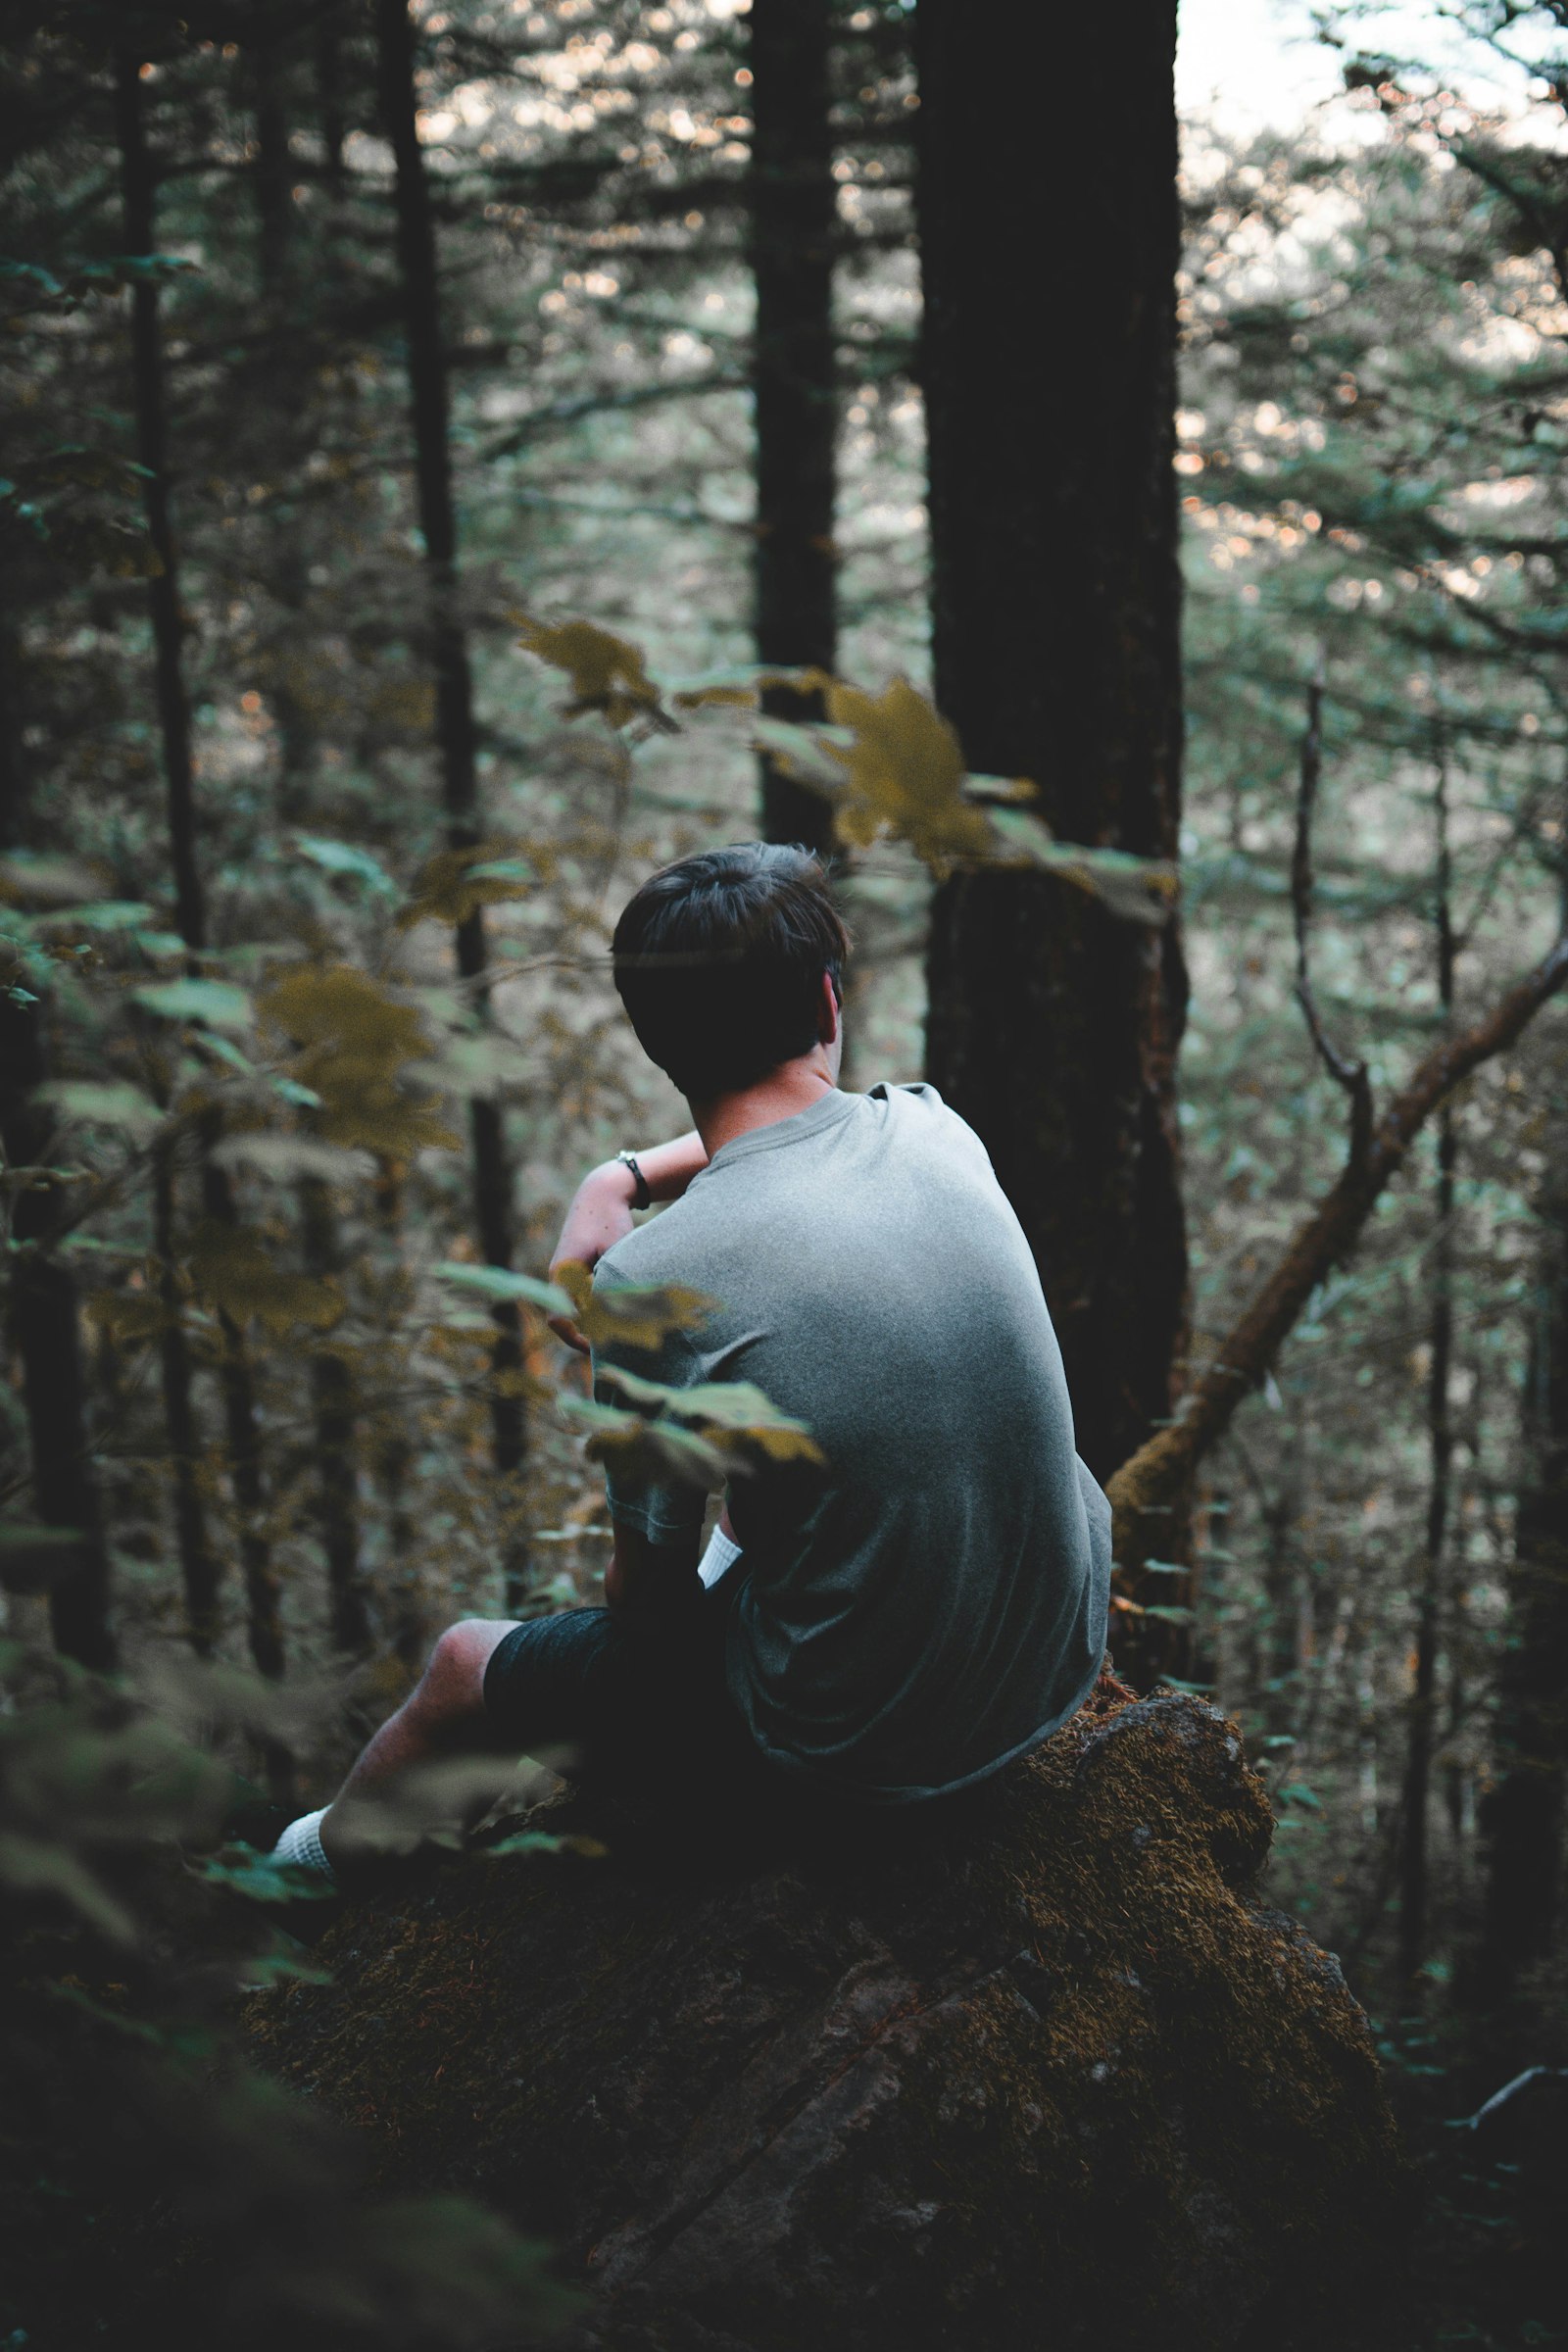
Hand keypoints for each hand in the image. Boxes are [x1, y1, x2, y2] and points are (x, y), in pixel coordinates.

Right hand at [547, 1162, 636, 1353]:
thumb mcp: (615, 1254)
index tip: (598, 1350)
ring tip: (618, 1332)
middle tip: (613, 1348)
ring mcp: (564, 1271)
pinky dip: (594, 1307)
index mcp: (563, 1273)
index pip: (558, 1318)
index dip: (576, 1339)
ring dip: (591, 1320)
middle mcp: (559, 1275)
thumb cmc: (611, 1220)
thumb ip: (614, 1284)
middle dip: (586, 1334)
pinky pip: (578, 1296)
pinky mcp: (574, 1267)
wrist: (602, 1192)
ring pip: (573, 1307)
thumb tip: (620, 1319)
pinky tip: (616, 1311)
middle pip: (565, 1317)